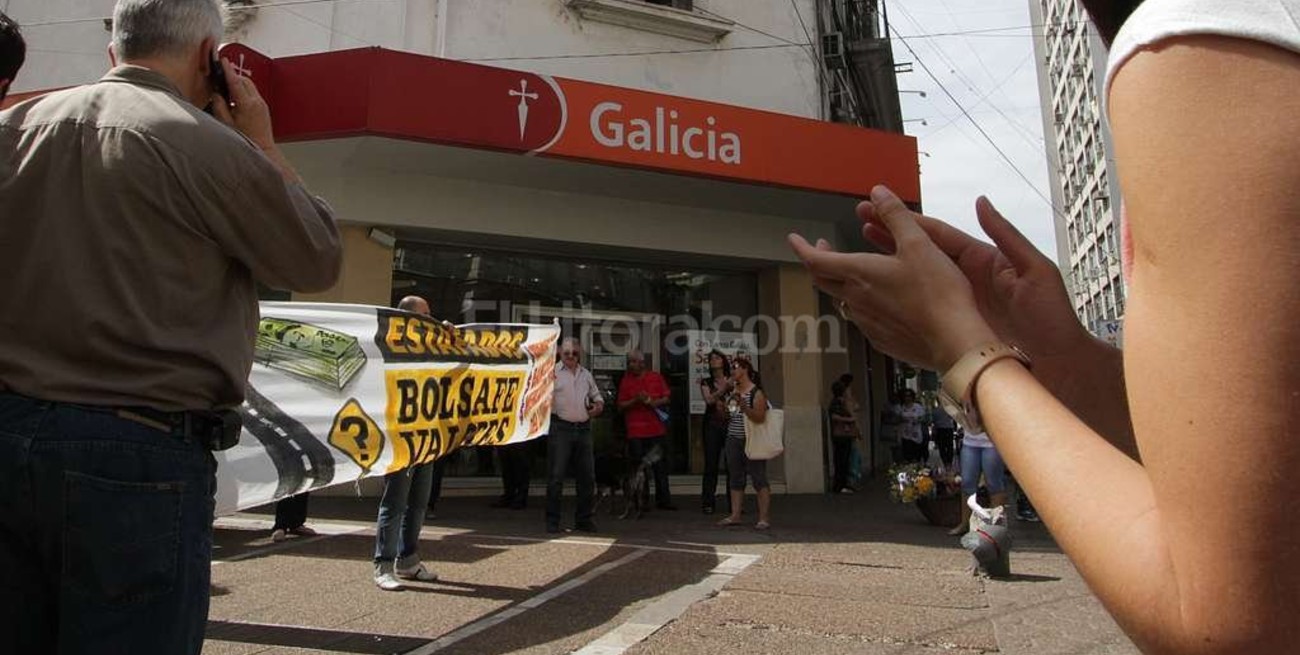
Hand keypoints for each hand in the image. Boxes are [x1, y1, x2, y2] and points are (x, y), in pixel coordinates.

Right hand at [209, 58, 274, 149]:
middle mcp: (257, 102)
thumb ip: (219, 106)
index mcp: (247, 104)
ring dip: (238, 85)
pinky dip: (243, 92)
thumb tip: (216, 94)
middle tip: (221, 76)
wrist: (263, 150)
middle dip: (232, 77)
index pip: (236, 81)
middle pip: (244, 81)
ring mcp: (262, 104)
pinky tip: (235, 100)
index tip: (223, 60)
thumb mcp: (226, 124)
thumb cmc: (245, 140)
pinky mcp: (264, 108)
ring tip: (227, 90)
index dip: (228, 70)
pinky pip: (253, 94)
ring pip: (249, 86)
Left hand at [788, 186, 995, 370]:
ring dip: (841, 283)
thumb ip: (896, 216)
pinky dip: (861, 304)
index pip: (815, 260)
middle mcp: (856, 299)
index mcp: (859, 273)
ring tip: (854, 272)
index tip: (794, 239)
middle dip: (818, 261)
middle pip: (823, 280)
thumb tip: (878, 192)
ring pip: (842, 300)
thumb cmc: (938, 291)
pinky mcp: (881, 339)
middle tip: (824, 249)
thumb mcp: (919, 243)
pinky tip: (879, 301)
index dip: (801, 247)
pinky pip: (862, 319)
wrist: (953, 340)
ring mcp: (867, 322)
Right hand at [860, 193, 1091, 364]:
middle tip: (860, 221)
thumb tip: (981, 202)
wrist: (1060, 366)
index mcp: (984, 260)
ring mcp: (959, 305)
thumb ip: (1007, 236)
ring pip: (916, 281)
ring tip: (858, 255)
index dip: (909, 221)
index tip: (881, 208)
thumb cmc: (1053, 318)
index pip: (939, 235)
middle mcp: (967, 279)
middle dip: (890, 237)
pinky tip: (877, 299)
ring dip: (889, 267)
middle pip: (922, 253)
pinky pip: (923, 310)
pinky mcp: (956, 328)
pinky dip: (900, 302)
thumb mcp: (1036, 271)